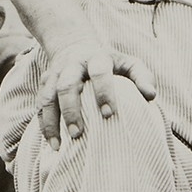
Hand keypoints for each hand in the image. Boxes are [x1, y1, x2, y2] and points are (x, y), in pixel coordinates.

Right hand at [33, 38, 156, 149]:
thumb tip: (151, 96)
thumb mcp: (127, 63)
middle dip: (71, 110)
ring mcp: (55, 74)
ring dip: (51, 121)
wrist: (73, 45)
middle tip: (77, 134)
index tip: (109, 114)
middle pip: (66, 85)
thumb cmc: (108, 62)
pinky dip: (44, 124)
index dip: (103, 92)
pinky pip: (40, 104)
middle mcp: (72, 65)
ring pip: (48, 97)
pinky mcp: (45, 84)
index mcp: (96, 58)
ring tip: (58, 145)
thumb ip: (142, 76)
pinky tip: (52, 143)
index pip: (99, 72)